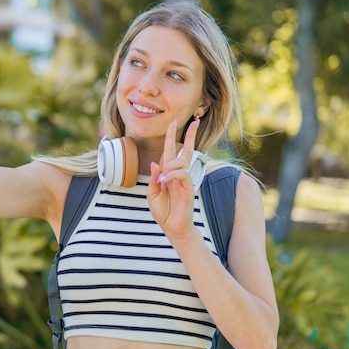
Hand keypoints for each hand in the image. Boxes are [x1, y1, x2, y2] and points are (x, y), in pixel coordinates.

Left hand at [148, 118, 199, 239]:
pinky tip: (164, 182)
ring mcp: (185, 180)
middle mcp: (179, 174)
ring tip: (161, 181)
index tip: (174, 123)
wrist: (172, 227)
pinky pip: (182, 173)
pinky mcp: (189, 187)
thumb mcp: (152, 193)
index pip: (172, 151)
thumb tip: (156, 162)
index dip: (173, 137)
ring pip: (181, 160)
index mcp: (169, 173)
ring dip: (169, 166)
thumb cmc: (163, 211)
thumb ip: (154, 177)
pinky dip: (171, 175)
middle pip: (187, 150)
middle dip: (190, 135)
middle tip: (196, 121)